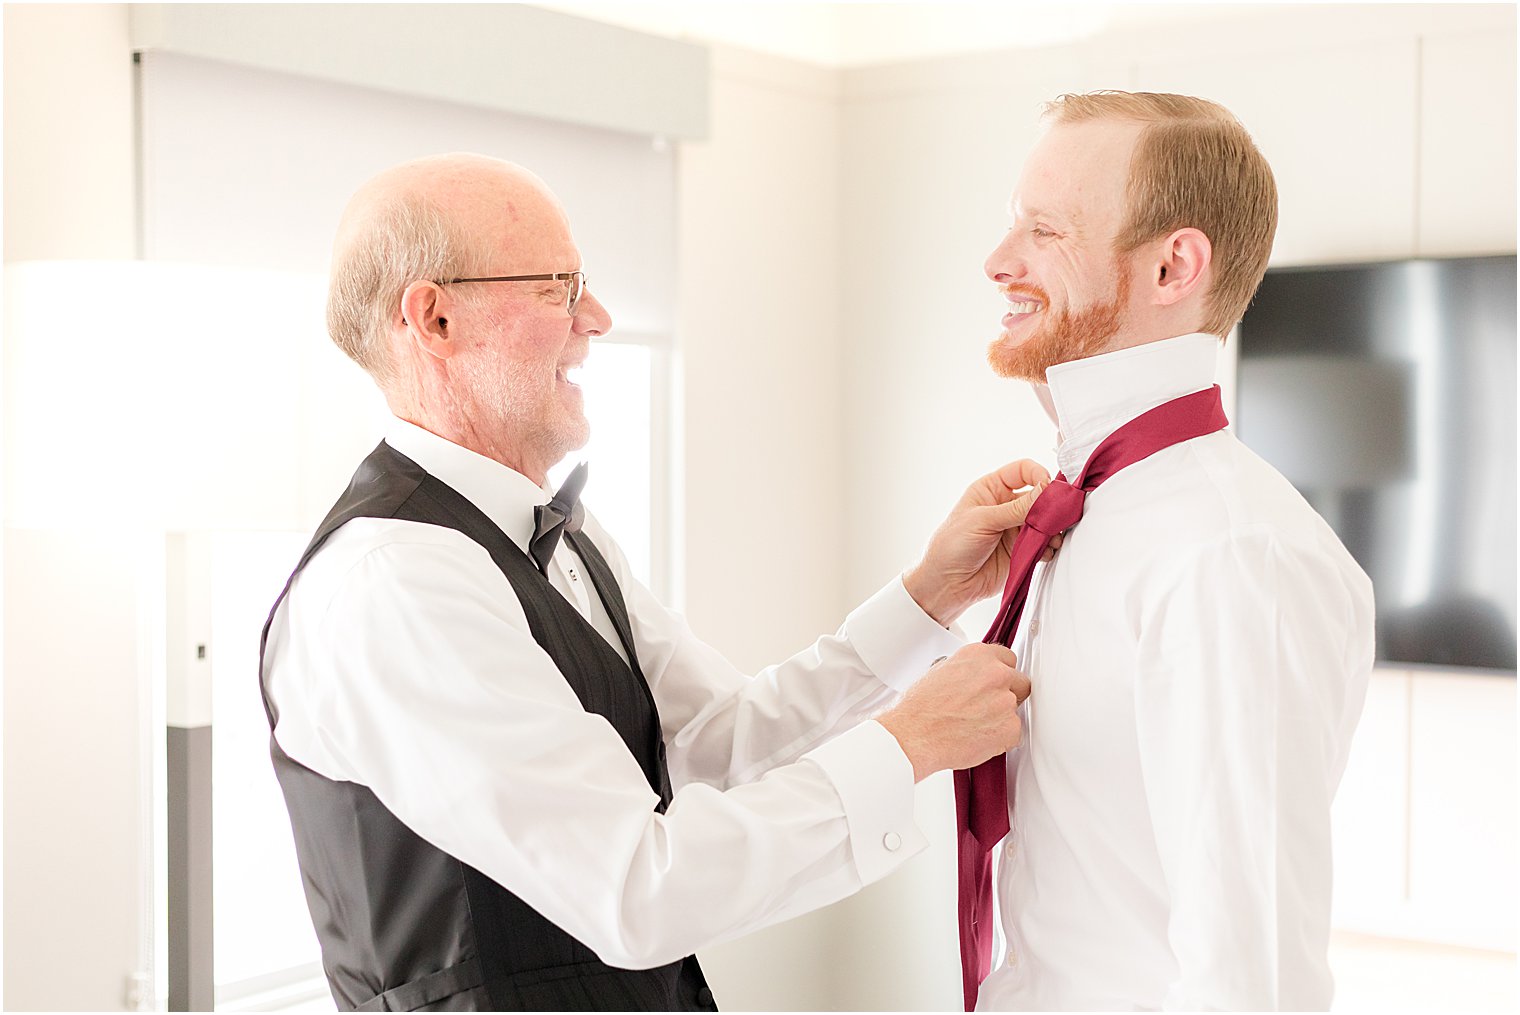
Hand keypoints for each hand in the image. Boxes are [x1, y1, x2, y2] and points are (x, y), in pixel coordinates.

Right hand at [877, 644, 1031, 781]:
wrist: (914, 735)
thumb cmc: (919, 709)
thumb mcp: (941, 672)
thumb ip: (969, 671)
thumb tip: (977, 678)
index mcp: (978, 655)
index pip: (1008, 659)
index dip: (1001, 675)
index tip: (995, 685)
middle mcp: (995, 673)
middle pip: (1020, 682)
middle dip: (1008, 695)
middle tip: (988, 708)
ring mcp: (1005, 700)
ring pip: (1016, 710)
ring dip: (1002, 719)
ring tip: (975, 727)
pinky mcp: (1010, 727)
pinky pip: (1015, 734)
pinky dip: (1001, 740)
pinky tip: (979, 739)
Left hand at [903, 459, 1059, 626]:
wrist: (947, 585)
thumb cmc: (951, 547)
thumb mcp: (982, 521)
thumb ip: (1016, 508)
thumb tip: (1046, 491)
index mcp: (991, 489)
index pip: (1023, 471)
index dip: (1039, 475)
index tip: (1049, 489)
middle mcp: (1005, 506)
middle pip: (1039, 496)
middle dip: (1051, 506)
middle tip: (1058, 516)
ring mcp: (1014, 528)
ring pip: (1045, 521)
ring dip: (1053, 529)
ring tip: (1052, 538)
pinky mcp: (1021, 550)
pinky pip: (1044, 543)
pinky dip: (1049, 547)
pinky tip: (1045, 552)